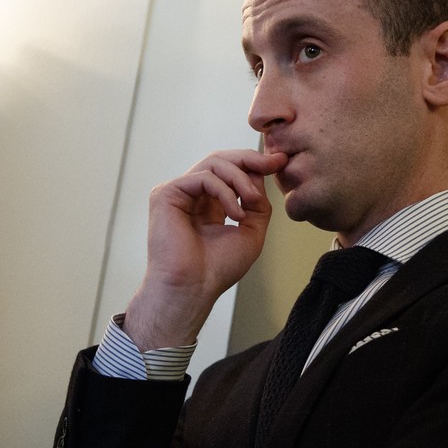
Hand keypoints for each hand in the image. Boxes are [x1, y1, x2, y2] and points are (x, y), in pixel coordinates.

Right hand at [124, 150, 287, 349]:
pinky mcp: (166, 193)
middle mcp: (193, 195)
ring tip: (252, 200)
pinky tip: (236, 213)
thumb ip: (258, 204)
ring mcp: (178, 193)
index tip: (280, 162)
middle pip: (221, 160)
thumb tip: (261, 174)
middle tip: (273, 162)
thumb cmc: (217, 269)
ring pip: (214, 163)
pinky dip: (225, 191)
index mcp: (209, 204)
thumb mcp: (251, 232)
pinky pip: (203, 177)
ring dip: (241, 178)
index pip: (231, 172)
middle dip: (250, 159)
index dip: (255, 164)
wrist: (194, 288)